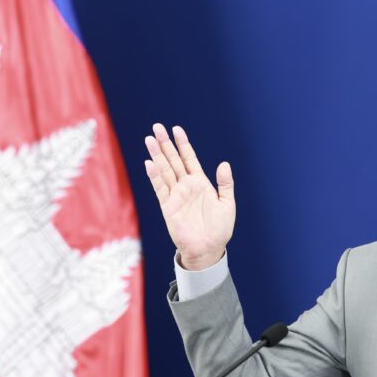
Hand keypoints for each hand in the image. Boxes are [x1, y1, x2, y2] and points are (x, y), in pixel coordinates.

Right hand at [144, 123, 234, 269]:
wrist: (208, 249)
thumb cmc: (220, 229)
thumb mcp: (228, 204)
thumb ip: (225, 184)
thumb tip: (224, 163)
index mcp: (201, 183)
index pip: (189, 159)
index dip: (183, 144)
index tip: (177, 129)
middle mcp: (186, 186)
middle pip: (173, 160)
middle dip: (165, 144)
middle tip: (156, 127)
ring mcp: (176, 195)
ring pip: (164, 170)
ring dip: (157, 155)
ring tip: (149, 139)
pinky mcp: (167, 207)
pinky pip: (160, 188)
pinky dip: (154, 176)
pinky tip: (149, 163)